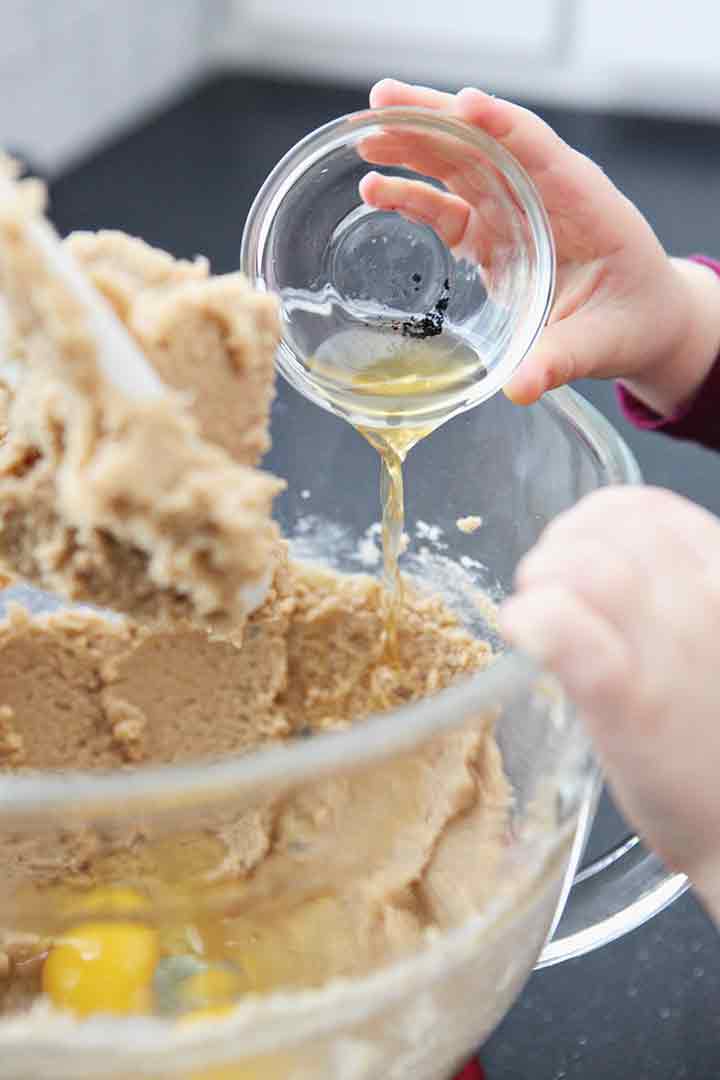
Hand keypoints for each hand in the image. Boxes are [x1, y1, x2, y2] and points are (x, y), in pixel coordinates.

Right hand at [362, 80, 719, 415]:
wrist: (640, 321)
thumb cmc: (633, 319)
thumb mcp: (601, 342)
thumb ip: (560, 360)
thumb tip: (517, 387)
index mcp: (581, 201)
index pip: (537, 148)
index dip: (500, 124)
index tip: (463, 105)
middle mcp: (542, 194)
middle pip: (484, 141)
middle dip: (434, 119)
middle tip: (382, 104)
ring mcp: (513, 211)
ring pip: (459, 165)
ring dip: (412, 147)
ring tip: (367, 142)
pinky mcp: (492, 235)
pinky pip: (447, 207)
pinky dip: (413, 197)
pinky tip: (377, 190)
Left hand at [499, 486, 719, 923]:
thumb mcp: (714, 643)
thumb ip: (673, 599)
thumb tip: (598, 571)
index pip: (645, 508)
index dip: (589, 523)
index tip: (570, 557)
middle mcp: (710, 600)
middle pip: (610, 526)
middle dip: (557, 548)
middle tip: (543, 591)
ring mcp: (675, 649)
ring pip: (588, 565)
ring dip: (541, 579)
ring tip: (530, 615)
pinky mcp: (634, 704)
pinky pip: (569, 632)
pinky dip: (534, 620)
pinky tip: (520, 630)